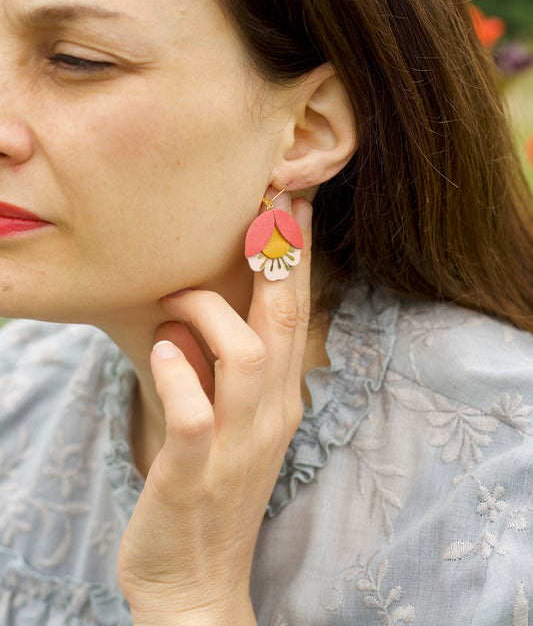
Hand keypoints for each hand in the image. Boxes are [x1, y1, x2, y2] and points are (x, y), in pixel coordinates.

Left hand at [117, 199, 311, 625]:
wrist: (197, 585)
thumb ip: (218, 374)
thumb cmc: (209, 493)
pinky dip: (178, 376)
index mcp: (279, 402)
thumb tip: (185, 323)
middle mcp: (268, 418)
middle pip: (282, 323)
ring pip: (243, 357)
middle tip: (268, 203)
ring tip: (173, 301)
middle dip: (277, 258)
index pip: (294, 317)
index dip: (294, 260)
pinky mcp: (192, 476)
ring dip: (208, 314)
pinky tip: (162, 352)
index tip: (292, 205)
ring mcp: (234, 448)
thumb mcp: (230, 427)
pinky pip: (192, 414)